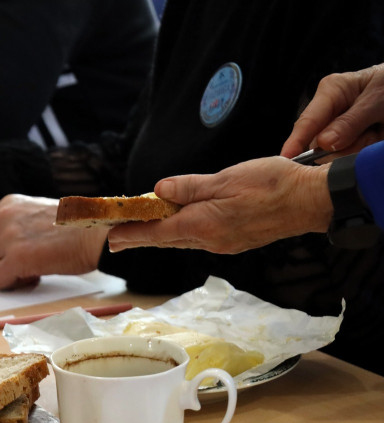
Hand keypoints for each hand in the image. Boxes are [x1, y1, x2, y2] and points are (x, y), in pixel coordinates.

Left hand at [0, 194, 107, 289]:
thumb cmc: (77, 230)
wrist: (104, 231)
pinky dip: (14, 285)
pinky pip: (1, 281)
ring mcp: (11, 236)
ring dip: (2, 279)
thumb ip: (12, 232)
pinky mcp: (21, 256)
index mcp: (7, 205)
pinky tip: (34, 277)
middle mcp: (4, 217)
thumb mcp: (37, 218)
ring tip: (29, 273)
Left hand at [107, 157, 331, 253]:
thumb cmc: (273, 184)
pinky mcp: (235, 241)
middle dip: (140, 237)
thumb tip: (158, 191)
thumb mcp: (226, 178)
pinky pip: (200, 238)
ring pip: (182, 239)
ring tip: (140, 230)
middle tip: (116, 238)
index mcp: (204, 225)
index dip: (132, 234)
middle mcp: (211, 240)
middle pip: (166, 239)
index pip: (157, 231)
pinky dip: (182, 232)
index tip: (111, 238)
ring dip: (160, 235)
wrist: (311, 201)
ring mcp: (224, 244)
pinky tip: (178, 225)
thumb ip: (190, 187)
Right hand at [282, 64, 383, 156]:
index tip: (286, 158)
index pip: (307, 121)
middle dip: (345, 145)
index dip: (295, 142)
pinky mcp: (350, 138)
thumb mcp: (377, 98)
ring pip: (336, 152)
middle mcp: (330, 110)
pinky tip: (377, 136)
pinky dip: (365, 150)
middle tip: (371, 132)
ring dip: (360, 147)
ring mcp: (339, 127)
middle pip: (319, 142)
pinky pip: (349, 155)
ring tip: (378, 131)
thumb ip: (351, 121)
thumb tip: (323, 143)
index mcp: (331, 91)